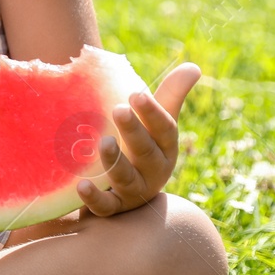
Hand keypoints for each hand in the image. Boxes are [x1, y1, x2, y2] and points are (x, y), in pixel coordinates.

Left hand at [78, 62, 199, 216]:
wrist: (127, 193)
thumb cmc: (142, 148)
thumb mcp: (156, 124)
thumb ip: (171, 95)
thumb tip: (193, 66)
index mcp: (165, 148)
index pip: (164, 129)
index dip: (153, 113)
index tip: (136, 94)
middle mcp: (153, 171)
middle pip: (146, 152)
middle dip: (134, 132)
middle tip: (118, 109)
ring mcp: (133, 192)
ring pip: (126, 179)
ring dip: (115, 161)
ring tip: (103, 142)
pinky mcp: (112, 208)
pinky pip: (105, 206)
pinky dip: (94, 198)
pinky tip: (81, 185)